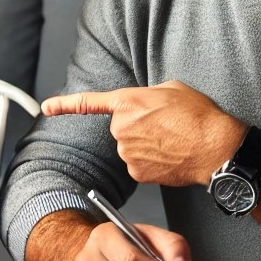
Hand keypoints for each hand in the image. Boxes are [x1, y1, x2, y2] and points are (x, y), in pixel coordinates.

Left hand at [42, 82, 245, 186]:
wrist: (215, 147)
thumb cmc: (199, 115)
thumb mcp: (172, 88)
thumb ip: (148, 95)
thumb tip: (144, 105)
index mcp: (128, 101)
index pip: (89, 102)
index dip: (65, 105)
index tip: (46, 107)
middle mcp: (121, 128)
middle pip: (122, 128)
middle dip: (139, 127)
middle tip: (166, 125)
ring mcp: (127, 152)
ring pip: (131, 148)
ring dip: (147, 145)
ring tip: (173, 140)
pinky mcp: (137, 172)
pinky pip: (139, 165)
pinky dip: (152, 162)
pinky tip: (171, 156)